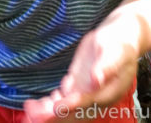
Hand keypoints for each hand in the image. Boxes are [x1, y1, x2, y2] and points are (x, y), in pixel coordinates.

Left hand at [23, 23, 137, 122]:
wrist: (120, 37)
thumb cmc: (119, 42)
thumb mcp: (115, 50)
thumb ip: (106, 66)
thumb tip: (96, 79)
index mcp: (108, 91)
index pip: (88, 101)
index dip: (71, 105)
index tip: (56, 107)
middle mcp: (96, 96)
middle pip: (74, 110)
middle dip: (54, 113)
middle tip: (33, 113)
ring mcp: (86, 92)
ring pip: (66, 106)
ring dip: (48, 110)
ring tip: (30, 109)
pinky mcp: (78, 85)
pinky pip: (63, 98)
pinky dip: (49, 102)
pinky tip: (37, 104)